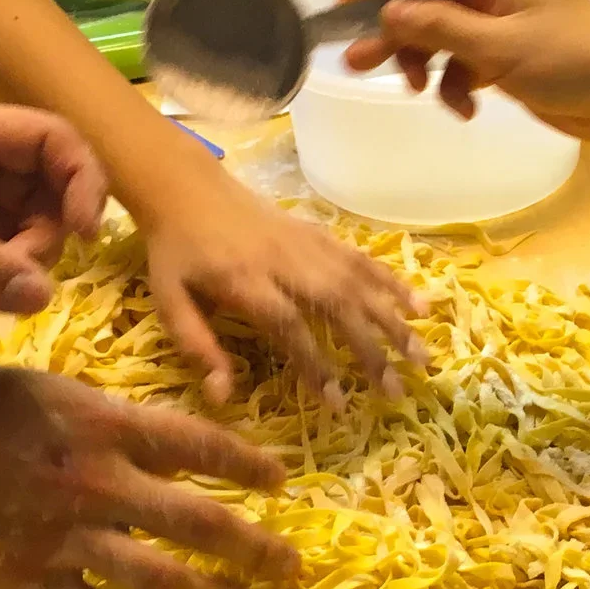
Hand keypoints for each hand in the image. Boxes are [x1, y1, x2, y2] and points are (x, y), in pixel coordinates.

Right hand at [0, 366, 297, 588]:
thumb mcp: (42, 386)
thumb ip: (100, 416)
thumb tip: (148, 436)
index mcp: (103, 423)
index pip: (199, 444)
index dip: (247, 464)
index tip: (282, 480)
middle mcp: (96, 482)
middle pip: (198, 522)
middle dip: (253, 548)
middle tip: (289, 567)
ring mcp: (63, 534)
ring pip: (155, 581)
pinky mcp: (25, 575)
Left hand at [140, 169, 426, 406]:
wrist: (188, 186)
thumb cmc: (176, 251)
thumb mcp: (167, 299)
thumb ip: (196, 346)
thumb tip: (222, 396)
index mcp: (246, 280)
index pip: (289, 326)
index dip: (316, 364)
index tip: (336, 401)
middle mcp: (286, 261)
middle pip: (338, 306)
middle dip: (371, 349)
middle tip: (395, 389)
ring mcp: (308, 244)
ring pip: (360, 283)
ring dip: (394, 320)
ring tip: (422, 356)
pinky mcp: (320, 234)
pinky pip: (363, 259)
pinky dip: (393, 282)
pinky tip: (421, 306)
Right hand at [339, 0, 589, 142]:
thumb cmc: (572, 60)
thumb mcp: (499, 46)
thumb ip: (439, 28)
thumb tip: (388, 13)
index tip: (341, 7)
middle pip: (426, 1)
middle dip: (396, 33)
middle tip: (358, 63)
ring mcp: (501, 19)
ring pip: (441, 34)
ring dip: (426, 63)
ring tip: (417, 92)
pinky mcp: (507, 53)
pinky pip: (463, 60)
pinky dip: (456, 83)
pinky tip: (464, 109)